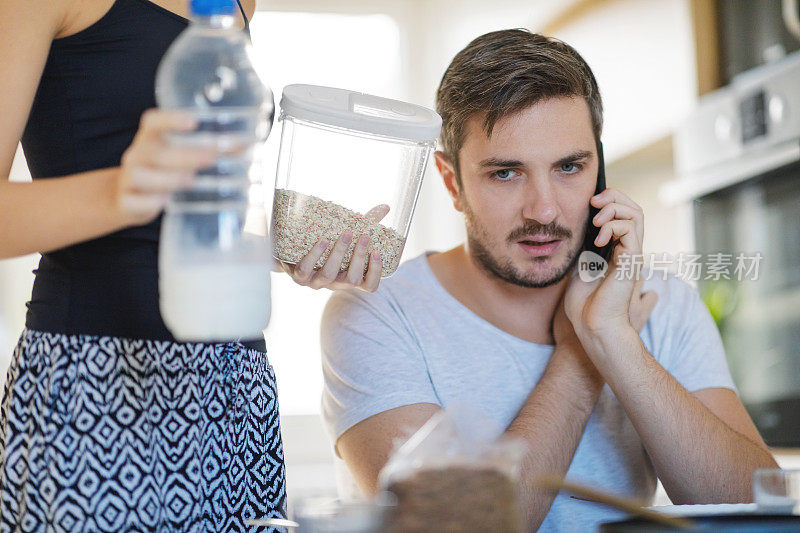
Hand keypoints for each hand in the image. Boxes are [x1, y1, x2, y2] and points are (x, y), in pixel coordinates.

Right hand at [116, 109, 220, 224]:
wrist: (128, 196)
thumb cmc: (164, 171)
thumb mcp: (181, 156)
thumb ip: (210, 150)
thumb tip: (244, 145)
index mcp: (150, 138)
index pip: (153, 122)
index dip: (171, 119)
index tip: (192, 122)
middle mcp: (137, 155)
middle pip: (154, 151)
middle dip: (184, 155)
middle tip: (210, 159)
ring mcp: (128, 178)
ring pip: (140, 176)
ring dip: (166, 178)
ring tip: (190, 180)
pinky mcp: (126, 201)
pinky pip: (132, 201)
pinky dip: (148, 202)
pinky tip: (165, 202)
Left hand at [280, 204, 389, 291]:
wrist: (294, 252)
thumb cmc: (328, 244)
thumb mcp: (348, 236)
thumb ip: (367, 223)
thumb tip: (386, 207)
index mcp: (350, 278)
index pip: (370, 286)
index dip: (375, 272)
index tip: (377, 251)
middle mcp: (336, 284)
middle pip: (352, 280)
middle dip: (359, 257)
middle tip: (363, 236)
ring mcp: (317, 283)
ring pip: (329, 274)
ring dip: (338, 253)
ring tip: (345, 233)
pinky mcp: (299, 277)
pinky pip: (306, 269)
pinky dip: (315, 254)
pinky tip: (323, 240)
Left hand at [564, 189, 654, 339]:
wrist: (593, 326)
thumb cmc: (585, 306)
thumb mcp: (579, 269)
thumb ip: (584, 251)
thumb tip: (579, 234)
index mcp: (618, 252)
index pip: (624, 216)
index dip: (610, 202)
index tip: (589, 204)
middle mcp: (629, 251)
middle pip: (634, 209)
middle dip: (615, 197)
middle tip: (594, 201)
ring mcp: (632, 255)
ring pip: (636, 214)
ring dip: (614, 208)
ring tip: (596, 220)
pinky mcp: (632, 260)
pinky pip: (630, 229)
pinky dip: (613, 225)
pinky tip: (598, 239)